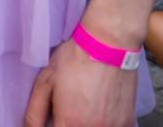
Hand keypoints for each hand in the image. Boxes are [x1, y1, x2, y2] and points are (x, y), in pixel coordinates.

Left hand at [23, 34, 137, 126]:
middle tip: (69, 108)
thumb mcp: (45, 82)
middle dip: (69, 124)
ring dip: (86, 124)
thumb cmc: (74, 59)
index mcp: (70, 122)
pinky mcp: (127, 122)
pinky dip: (104, 123)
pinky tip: (99, 108)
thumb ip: (35, 113)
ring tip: (85, 106)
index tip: (55, 118)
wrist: (108, 44)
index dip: (53, 126)